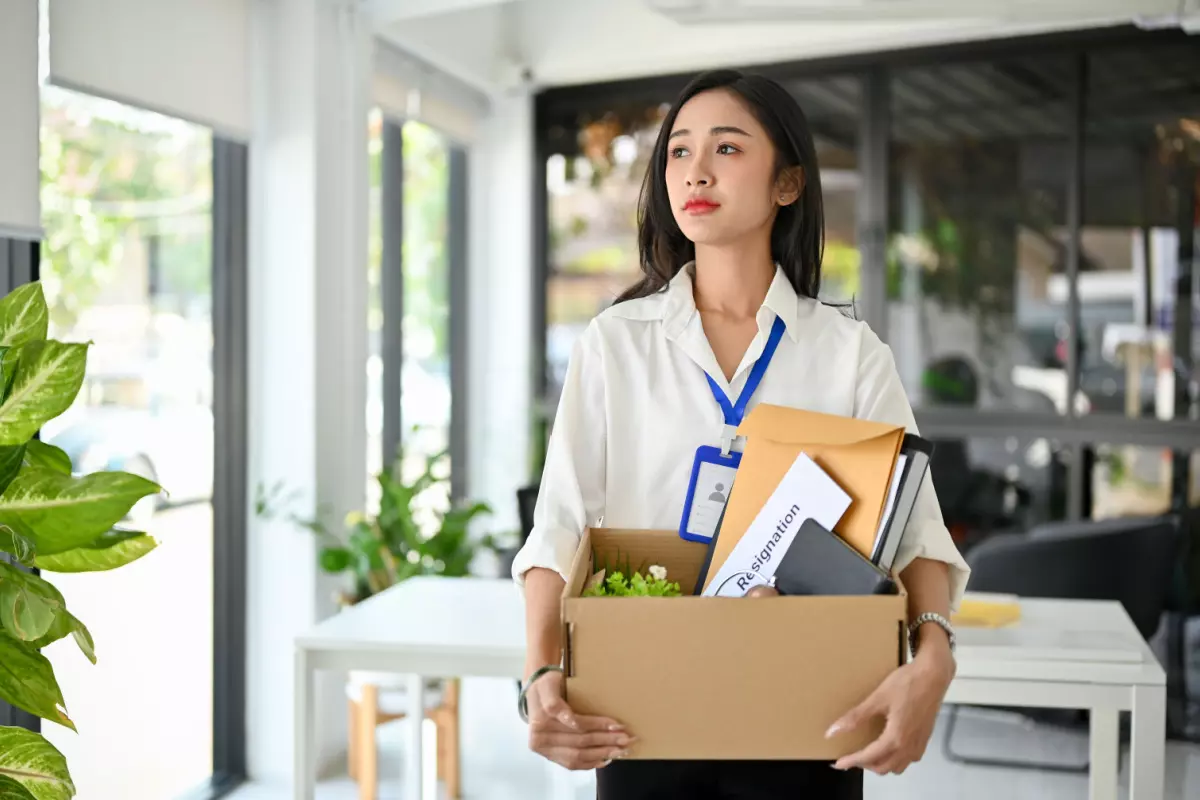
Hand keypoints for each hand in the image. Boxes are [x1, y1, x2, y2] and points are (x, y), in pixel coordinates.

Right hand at [524, 668, 634, 770]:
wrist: (534, 695)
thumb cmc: (545, 687)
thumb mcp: (548, 685)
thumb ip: (555, 702)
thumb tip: (571, 721)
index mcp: (540, 719)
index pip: (575, 724)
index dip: (597, 725)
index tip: (617, 725)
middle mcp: (540, 738)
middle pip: (579, 740)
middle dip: (606, 740)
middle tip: (626, 738)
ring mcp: (545, 750)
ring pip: (578, 755)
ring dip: (602, 753)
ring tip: (621, 750)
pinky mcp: (551, 756)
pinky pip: (573, 764)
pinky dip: (591, 762)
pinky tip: (606, 759)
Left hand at [825, 650, 954, 774]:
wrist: (934, 675)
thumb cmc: (906, 684)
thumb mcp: (877, 699)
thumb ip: (855, 717)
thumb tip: (832, 732)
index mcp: (896, 739)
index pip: (869, 757)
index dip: (852, 761)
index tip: (838, 763)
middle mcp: (909, 746)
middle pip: (884, 767)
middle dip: (866, 765)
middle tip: (851, 756)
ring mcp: (920, 743)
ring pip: (899, 766)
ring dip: (882, 764)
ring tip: (868, 752)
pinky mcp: (925, 737)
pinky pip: (909, 758)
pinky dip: (896, 759)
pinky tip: (889, 746)